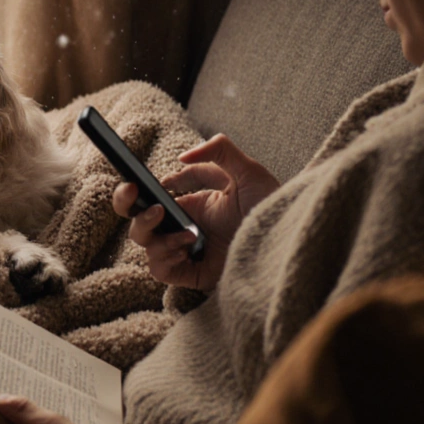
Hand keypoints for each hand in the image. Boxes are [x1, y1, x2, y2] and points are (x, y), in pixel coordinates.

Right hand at [112, 134, 278, 292]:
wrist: (290, 238)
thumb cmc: (273, 204)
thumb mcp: (249, 170)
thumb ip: (219, 149)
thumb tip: (180, 159)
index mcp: (191, 203)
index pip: (150, 199)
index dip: (133, 193)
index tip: (135, 186)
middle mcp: (185, 227)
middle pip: (139, 225)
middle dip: (137, 216)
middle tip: (156, 210)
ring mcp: (189, 252)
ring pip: (148, 248)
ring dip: (161, 239)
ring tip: (191, 235)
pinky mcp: (195, 273)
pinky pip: (161, 271)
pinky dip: (165, 261)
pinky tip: (188, 251)